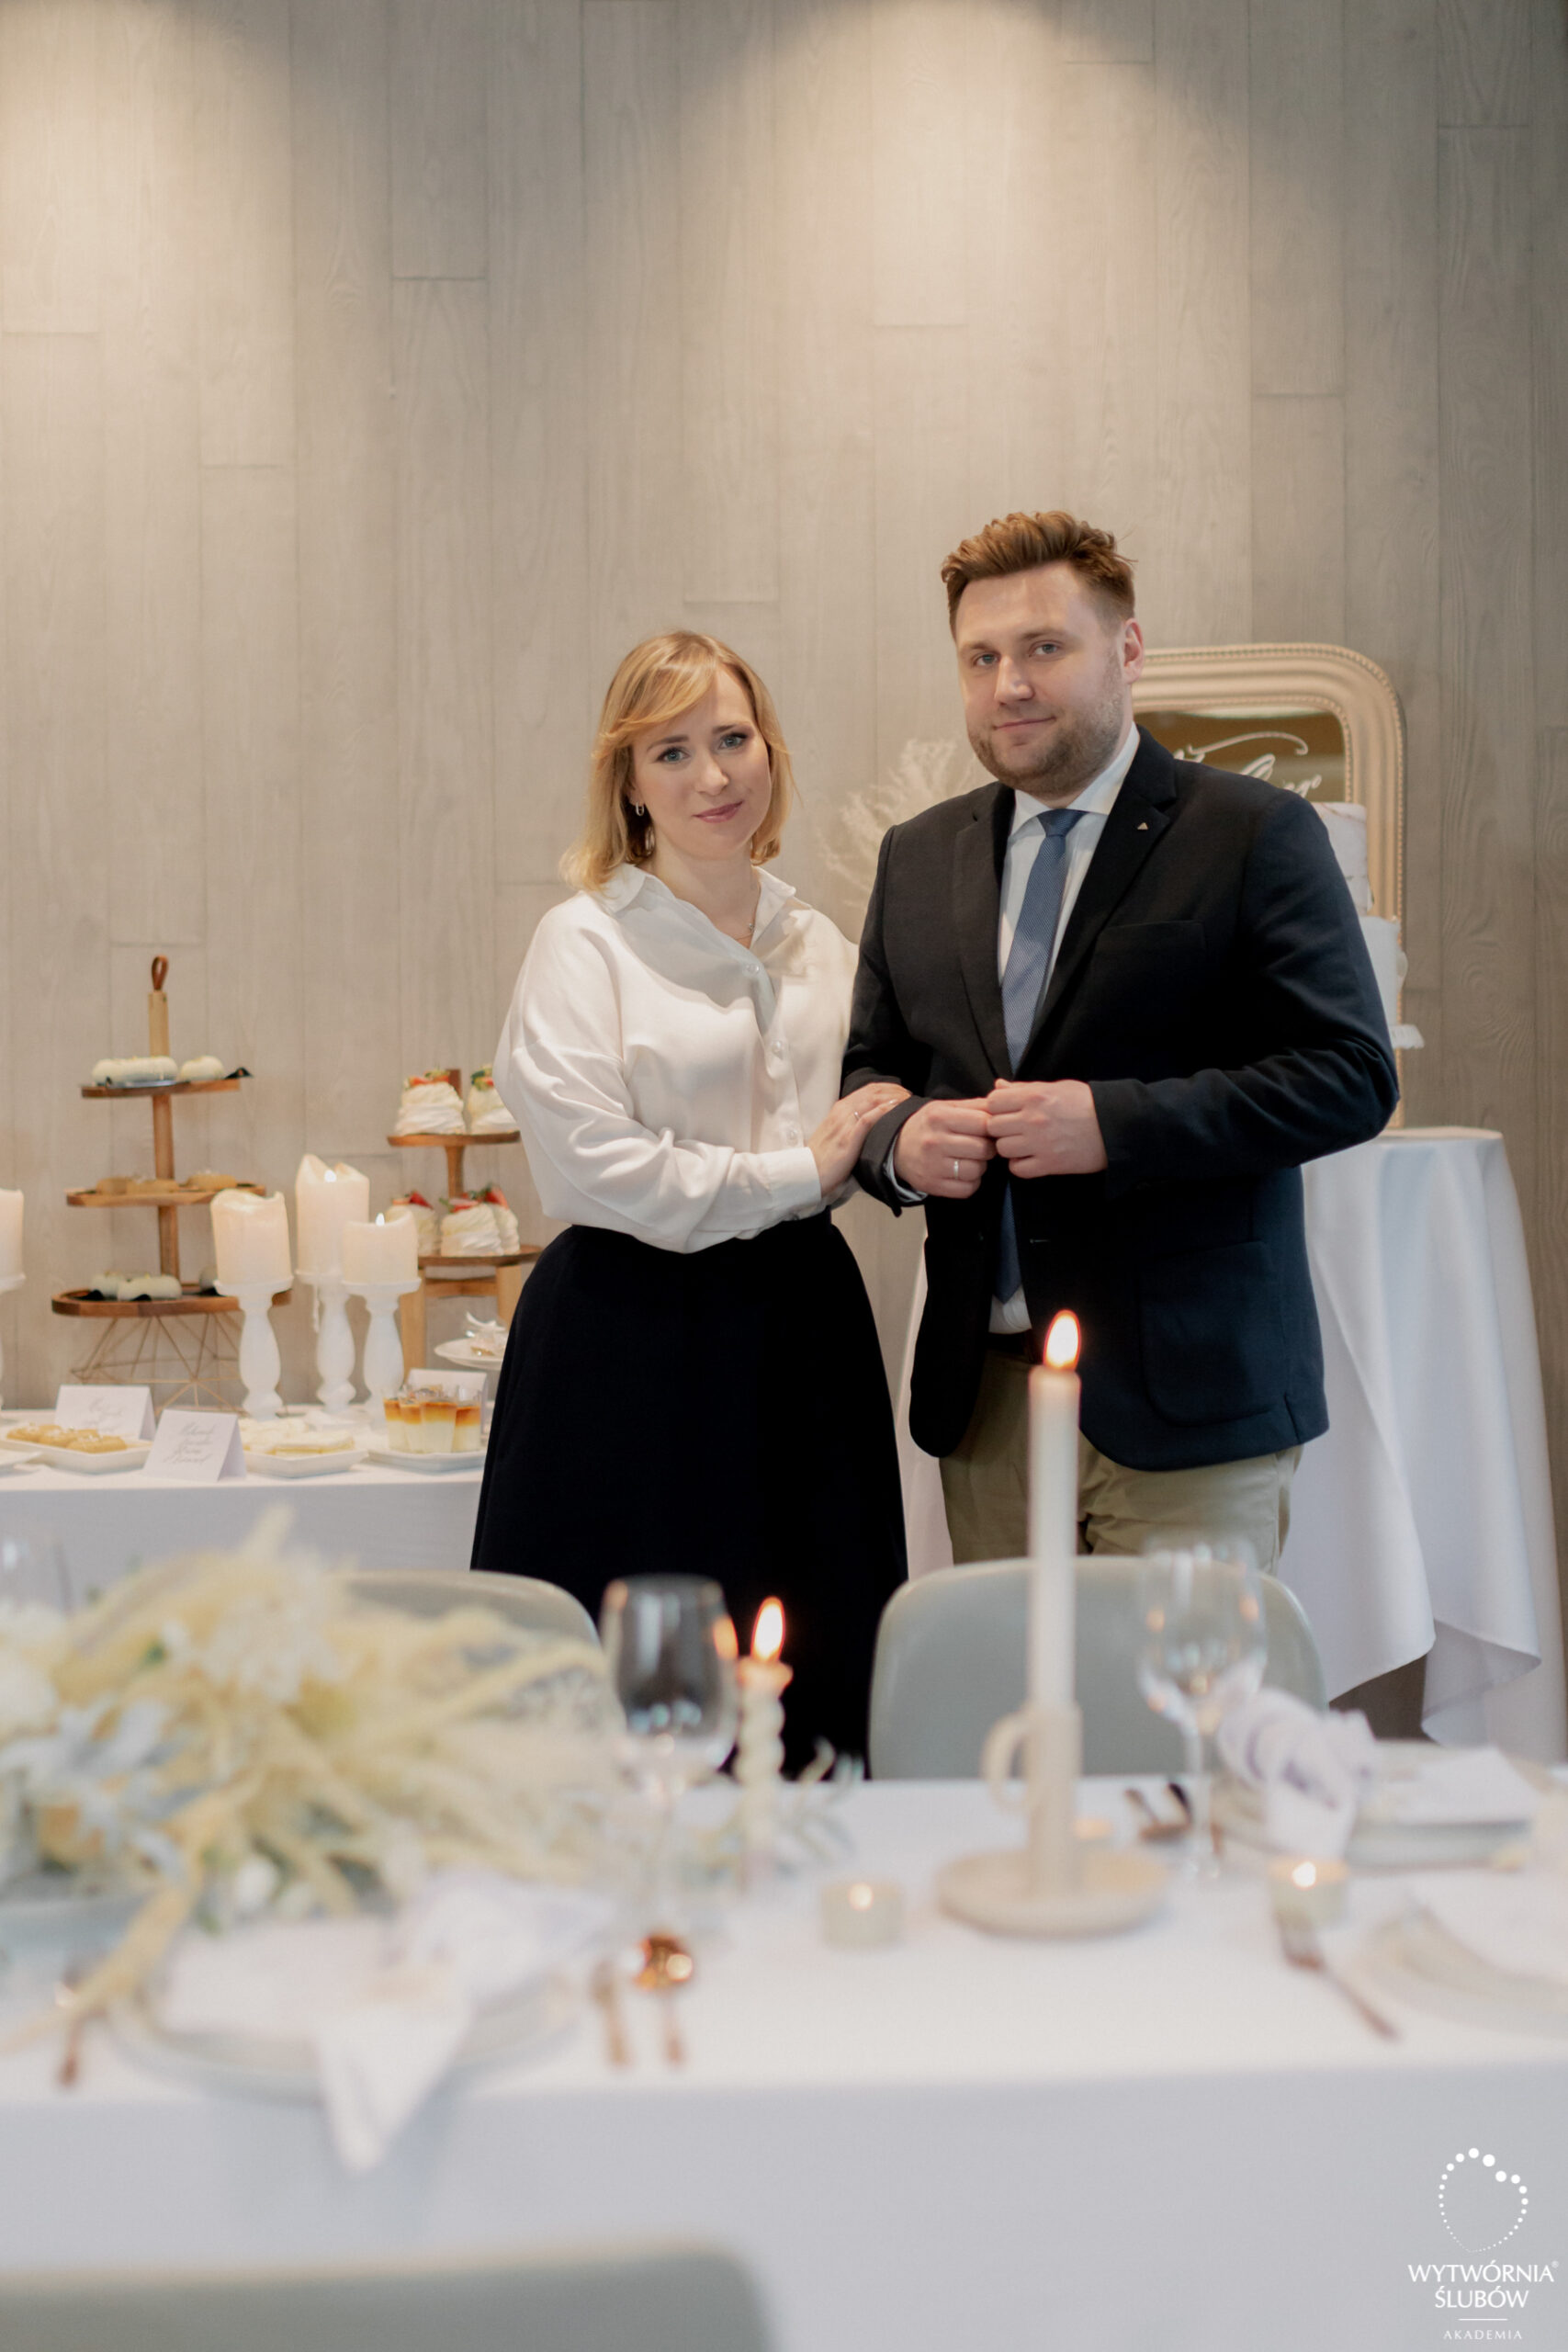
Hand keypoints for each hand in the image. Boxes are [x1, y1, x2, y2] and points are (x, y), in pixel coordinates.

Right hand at [810, 1084, 909, 1193]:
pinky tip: (895, 1109)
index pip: (868, 1090)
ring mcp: (844, 1124)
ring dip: (893, 1098)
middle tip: (909, 1096)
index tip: (902, 1092)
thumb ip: (851, 1123)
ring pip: (872, 1101)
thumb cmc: (824, 1156)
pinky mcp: (848, 1138)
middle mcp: (842, 1111)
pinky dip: (883, 1111)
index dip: (888, 1088)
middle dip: (895, 1091)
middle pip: (873, 1092)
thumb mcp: (836, 1133)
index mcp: (840, 1108)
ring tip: (908, 1101)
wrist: (808, 1172)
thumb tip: (870, 1121)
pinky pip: (867, 1119)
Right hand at [892, 1098, 994, 1197]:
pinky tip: (962, 1174)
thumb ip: (976, 1106)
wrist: (897, 1147)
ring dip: (979, 1167)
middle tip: (980, 1147)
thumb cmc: (929, 1126)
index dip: (992, 1128)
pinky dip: (970, 1183)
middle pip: (983, 1149)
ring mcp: (933, 1165)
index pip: (983, 1123)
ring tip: (970, 1160)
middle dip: (988, 1149)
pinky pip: (967, 1189)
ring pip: (977, 1170)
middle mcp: (935, 1141)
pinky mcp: (933, 1185)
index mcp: (940, 1116)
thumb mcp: (947, 1107)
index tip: (988, 1131)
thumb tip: (1003, 1107)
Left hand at [986, 1079, 1106, 1177]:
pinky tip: (1030, 1158)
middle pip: (993, 1127)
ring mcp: (1040, 1143)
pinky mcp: (1049, 1164)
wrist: (1116, 1126)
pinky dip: (1020, 1165)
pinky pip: (1017, 1169)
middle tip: (1013, 1129)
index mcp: (1034, 1096)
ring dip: (1010, 1147)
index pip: (993, 1102)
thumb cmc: (1087, 1103)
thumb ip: (1024, 1088)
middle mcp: (1033, 1119)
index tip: (1006, 1112)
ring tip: (1023, 1144)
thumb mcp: (1056, 1087)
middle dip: (1001, 1128)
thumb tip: (998, 1086)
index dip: (997, 1108)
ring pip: (1002, 1149)